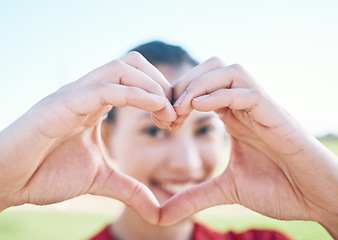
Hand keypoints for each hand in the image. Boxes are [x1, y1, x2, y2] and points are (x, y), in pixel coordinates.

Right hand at [0, 52, 175, 224]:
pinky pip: (104, 89)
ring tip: (165, 114)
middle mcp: (86, 92)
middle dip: (161, 84)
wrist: (7, 182)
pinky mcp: (61, 105)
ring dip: (152, 87)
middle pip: (132, 63)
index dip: (161, 95)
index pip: (136, 78)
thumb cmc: (46, 174)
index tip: (174, 122)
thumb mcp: (100, 181)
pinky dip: (134, 94)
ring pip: (120, 68)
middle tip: (173, 116)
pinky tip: (154, 107)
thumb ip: (130, 190)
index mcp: (95, 104)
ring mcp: (73, 95)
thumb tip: (157, 211)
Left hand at [160, 58, 337, 233]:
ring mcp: (263, 109)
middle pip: (212, 67)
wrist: (317, 199)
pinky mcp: (277, 117)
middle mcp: (246, 107)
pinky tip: (200, 109)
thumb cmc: (279, 189)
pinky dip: (221, 95)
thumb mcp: (226, 190)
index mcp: (234, 117)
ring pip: (230, 71)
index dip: (177, 98)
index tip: (164, 122)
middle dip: (184, 84)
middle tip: (169, 114)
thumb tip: (161, 215)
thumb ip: (194, 196)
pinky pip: (248, 93)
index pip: (201, 87)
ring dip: (200, 84)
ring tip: (182, 110)